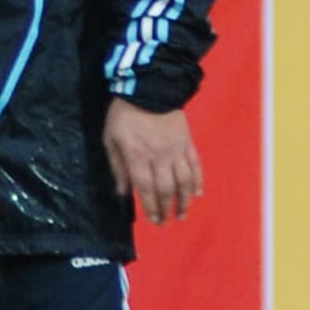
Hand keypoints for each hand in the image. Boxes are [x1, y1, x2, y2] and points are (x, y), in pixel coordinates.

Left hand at [103, 97, 203, 225]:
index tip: (153, 220)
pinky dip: (198, 181)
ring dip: (184, 201)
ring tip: (183, 214)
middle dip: (166, 209)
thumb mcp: (111, 138)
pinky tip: (197, 193)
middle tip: (165, 222)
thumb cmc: (125, 113)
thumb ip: (117, 166)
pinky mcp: (187, 141)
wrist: (150, 86)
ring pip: (184, 181)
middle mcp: (159, 157)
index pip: (146, 190)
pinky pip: (195, 165)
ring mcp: (176, 150)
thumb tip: (122, 192)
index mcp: (138, 157)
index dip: (150, 208)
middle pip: (166, 190)